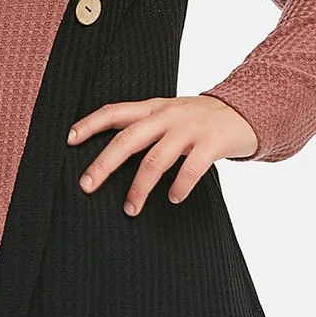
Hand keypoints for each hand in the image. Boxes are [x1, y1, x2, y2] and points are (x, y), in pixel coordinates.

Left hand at [67, 95, 258, 211]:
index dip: (90, 124)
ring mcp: (191, 128)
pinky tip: (173, 198)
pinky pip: (191, 168)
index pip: (115, 111)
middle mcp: (168, 116)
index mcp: (154, 108)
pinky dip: (179, 186)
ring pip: (156, 159)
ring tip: (130, 209)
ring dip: (139, 187)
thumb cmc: (200, 119)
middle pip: (128, 138)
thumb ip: (145, 126)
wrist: (246, 111)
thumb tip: (109, 151)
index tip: (69, 139)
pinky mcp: (212, 142)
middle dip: (104, 163)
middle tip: (86, 185)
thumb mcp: (170, 114)